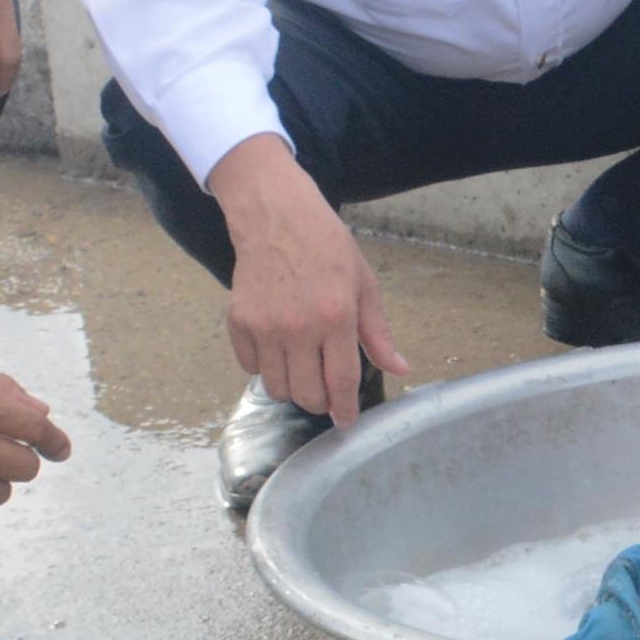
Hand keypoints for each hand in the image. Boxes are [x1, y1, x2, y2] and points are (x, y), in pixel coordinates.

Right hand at [214, 142, 407, 420]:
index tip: (346, 423)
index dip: (345, 409)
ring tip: (301, 363)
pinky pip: (251, 367)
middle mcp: (298, 327)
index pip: (341, 381)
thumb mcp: (364, 284)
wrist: (275, 216)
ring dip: (292, 386)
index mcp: (336, 316)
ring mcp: (265, 326)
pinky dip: (265, 366)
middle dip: (319, 401)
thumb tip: (401, 369)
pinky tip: (277, 345)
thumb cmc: (326, 246)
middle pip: (306, 394)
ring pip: (277, 387)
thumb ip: (378, 333)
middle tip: (324, 388)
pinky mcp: (238, 322)